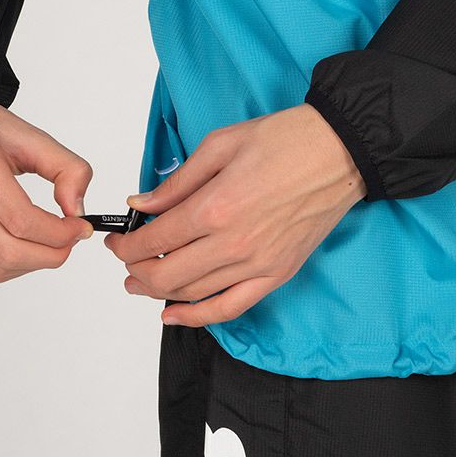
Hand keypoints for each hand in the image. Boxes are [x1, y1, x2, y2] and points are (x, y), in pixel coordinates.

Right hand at [0, 91, 93, 282]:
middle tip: (71, 241)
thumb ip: (67, 168)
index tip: (80, 226)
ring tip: (51, 243)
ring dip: (33, 263)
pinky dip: (13, 264)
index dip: (59, 233)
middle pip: (8, 250)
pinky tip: (27, 244)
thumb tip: (78, 211)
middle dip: (51, 254)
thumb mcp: (30, 133)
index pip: (22, 220)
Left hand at [105, 104, 365, 325]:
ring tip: (140, 283)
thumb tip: (142, 203)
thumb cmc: (285, 140)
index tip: (116, 241)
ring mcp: (257, 264)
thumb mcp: (219, 145)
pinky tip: (174, 314)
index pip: (154, 240)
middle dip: (135, 271)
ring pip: (193, 294)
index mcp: (214, 206)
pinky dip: (198, 316)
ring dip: (158, 293)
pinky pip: (231, 307)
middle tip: (123, 261)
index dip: (126, 245)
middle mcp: (233, 243)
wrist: (339, 151)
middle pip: (166, 275)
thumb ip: (177, 182)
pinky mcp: (277, 274)